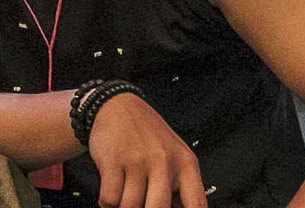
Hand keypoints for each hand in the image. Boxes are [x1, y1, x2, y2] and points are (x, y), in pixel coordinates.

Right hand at [88, 93, 206, 207]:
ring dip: (124, 205)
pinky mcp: (113, 161)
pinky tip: (114, 189)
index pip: (197, 204)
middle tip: (142, 203)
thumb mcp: (175, 155)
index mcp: (185, 163)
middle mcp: (163, 161)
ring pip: (130, 207)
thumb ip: (180, 186)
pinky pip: (109, 199)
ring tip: (126, 193)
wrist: (119, 105)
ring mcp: (138, 161)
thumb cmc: (148, 135)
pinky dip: (108, 201)